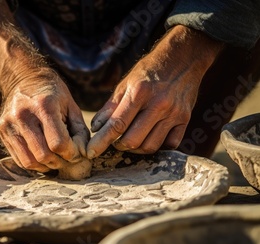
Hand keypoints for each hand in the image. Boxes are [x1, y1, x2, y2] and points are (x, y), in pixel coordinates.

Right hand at [0, 69, 89, 171]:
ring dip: (46, 166)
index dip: (72, 154)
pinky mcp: (1, 131)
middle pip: (43, 155)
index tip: (77, 153)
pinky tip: (42, 157)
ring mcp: (9, 123)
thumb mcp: (71, 106)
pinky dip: (34, 164)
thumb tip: (84, 155)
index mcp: (43, 105)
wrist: (23, 78)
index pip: (58, 143)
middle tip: (67, 160)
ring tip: (56, 160)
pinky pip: (19, 159)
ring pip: (29, 161)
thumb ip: (79, 131)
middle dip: (60, 162)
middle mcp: (23, 114)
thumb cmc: (52, 93)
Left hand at [87, 25, 222, 157]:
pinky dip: (157, 146)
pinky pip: (170, 145)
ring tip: (131, 139)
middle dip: (119, 146)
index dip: (101, 141)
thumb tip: (96, 128)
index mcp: (139, 93)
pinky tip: (149, 137)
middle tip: (115, 140)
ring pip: (150, 146)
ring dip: (136, 148)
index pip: (117, 124)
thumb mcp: (126, 84)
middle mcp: (158, 104)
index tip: (90, 152)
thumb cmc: (149, 71)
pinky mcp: (185, 119)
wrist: (183, 59)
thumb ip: (110, 107)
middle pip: (133, 140)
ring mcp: (174, 113)